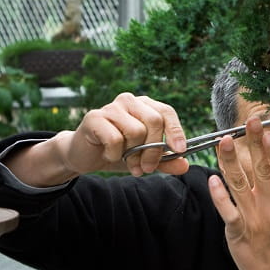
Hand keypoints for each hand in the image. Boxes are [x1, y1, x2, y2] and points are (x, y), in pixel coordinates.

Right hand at [62, 93, 188, 176]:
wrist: (85, 156)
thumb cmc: (118, 152)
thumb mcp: (145, 159)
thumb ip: (165, 161)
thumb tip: (184, 165)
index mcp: (144, 106)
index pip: (166, 111)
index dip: (175, 131)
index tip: (180, 151)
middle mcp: (129, 101)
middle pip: (154, 120)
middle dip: (154, 149)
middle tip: (147, 168)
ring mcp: (111, 107)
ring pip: (136, 130)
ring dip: (134, 155)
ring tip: (128, 162)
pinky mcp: (94, 117)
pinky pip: (114, 138)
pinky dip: (115, 154)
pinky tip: (108, 155)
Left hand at [207, 117, 269, 269]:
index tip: (269, 133)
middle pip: (262, 172)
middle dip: (255, 145)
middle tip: (249, 122)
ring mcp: (254, 220)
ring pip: (239, 185)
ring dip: (230, 162)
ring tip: (224, 141)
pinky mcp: (238, 232)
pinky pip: (227, 211)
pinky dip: (219, 195)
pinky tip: (212, 179)